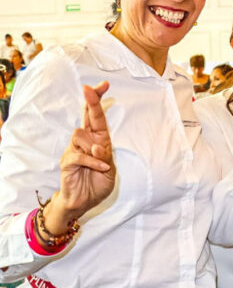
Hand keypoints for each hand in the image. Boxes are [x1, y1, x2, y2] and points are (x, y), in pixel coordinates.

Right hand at [49, 82, 115, 234]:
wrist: (83, 202)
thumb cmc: (97, 182)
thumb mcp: (110, 169)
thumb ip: (105, 156)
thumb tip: (97, 145)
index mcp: (98, 139)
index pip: (97, 116)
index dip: (98, 100)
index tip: (103, 84)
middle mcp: (85, 141)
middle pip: (87, 116)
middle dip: (90, 101)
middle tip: (89, 88)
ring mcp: (74, 149)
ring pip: (81, 134)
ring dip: (94, 146)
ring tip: (100, 161)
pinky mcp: (67, 161)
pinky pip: (79, 155)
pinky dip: (93, 161)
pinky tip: (102, 168)